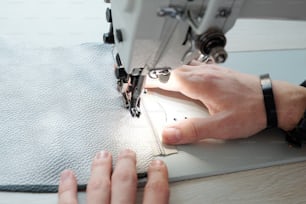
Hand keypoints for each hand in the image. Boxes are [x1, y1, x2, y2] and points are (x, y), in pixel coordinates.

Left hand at [58, 149, 168, 203]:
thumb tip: (164, 202)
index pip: (156, 194)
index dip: (158, 176)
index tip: (157, 165)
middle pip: (125, 183)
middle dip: (127, 164)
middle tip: (127, 153)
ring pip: (99, 187)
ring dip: (100, 168)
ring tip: (102, 154)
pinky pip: (68, 203)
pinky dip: (67, 188)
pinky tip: (67, 176)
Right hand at [146, 62, 305, 143]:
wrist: (272, 101)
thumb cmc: (250, 111)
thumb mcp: (220, 126)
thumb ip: (193, 130)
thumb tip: (169, 133)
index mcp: (200, 84)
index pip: (167, 78)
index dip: (150, 81)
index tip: (137, 84)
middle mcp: (204, 74)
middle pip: (172, 71)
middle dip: (156, 77)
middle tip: (145, 84)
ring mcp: (212, 71)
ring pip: (183, 67)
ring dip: (169, 73)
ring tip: (160, 80)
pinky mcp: (219, 72)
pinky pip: (195, 67)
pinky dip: (183, 71)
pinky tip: (186, 76)